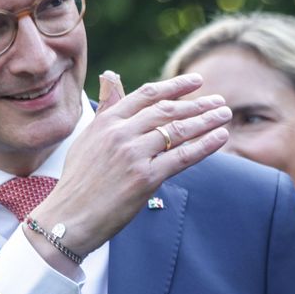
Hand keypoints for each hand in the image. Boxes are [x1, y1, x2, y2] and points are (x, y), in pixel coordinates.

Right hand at [24, 71, 231, 269]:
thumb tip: (111, 77)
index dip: (175, 86)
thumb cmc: (80, 181)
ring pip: (178, 131)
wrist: (69, 217)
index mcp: (107, 122)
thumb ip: (107, 110)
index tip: (196, 82)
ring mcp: (134, 154)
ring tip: (225, 115)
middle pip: (167, 111)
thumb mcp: (87, 138)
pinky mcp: (146, 177)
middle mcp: (121, 133)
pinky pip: (183, 156)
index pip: (147, 95)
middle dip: (197, 104)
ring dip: (206, 120)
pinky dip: (205, 145)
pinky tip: (221, 137)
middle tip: (219, 102)